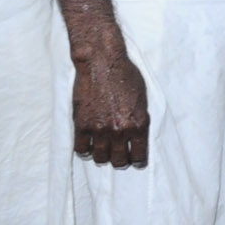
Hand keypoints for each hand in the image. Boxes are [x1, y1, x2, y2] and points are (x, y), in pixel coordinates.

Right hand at [71, 50, 147, 166]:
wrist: (101, 62)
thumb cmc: (125, 75)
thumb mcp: (142, 98)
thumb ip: (139, 119)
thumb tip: (137, 135)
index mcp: (139, 124)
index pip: (138, 157)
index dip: (136, 160)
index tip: (134, 159)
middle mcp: (120, 130)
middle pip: (119, 162)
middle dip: (120, 160)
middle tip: (118, 155)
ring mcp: (100, 130)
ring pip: (100, 159)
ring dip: (102, 155)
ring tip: (103, 148)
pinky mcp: (82, 126)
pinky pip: (81, 150)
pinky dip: (85, 149)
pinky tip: (89, 143)